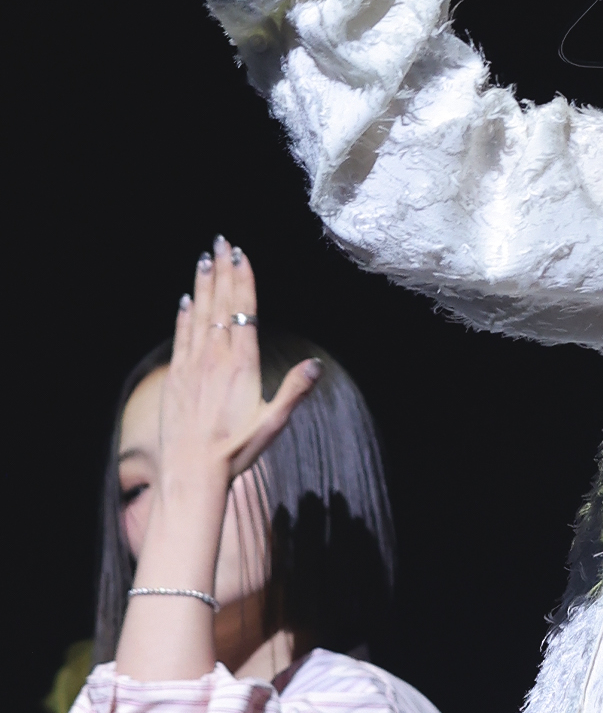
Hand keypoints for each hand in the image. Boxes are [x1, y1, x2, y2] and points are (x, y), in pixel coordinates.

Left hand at [162, 236, 318, 492]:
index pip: (244, 312)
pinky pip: (181, 336)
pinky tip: (185, 299)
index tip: (242, 256)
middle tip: (221, 242)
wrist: (192, 469)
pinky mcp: (176, 376)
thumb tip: (315, 364)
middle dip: (222, 271)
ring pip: (199, 314)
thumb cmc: (236, 449)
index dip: (244, 281)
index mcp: (243, 364)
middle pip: (220, 304)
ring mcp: (193, 364)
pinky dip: (184, 314)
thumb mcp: (273, 423)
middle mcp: (216, 357)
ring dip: (202, 284)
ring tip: (204, 259)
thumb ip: (294, 391)